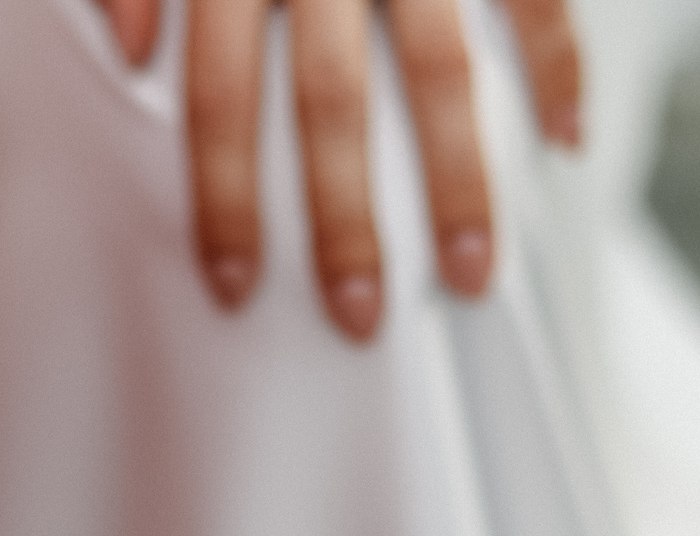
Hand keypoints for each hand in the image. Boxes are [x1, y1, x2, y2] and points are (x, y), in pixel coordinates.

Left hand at [98, 0, 581, 340]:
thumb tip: (130, 51)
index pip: (216, 95)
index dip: (223, 197)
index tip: (234, 287)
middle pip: (330, 104)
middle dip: (344, 221)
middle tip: (357, 321)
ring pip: (440, 71)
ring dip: (461, 183)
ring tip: (476, 280)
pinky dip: (558, 66)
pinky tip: (569, 144)